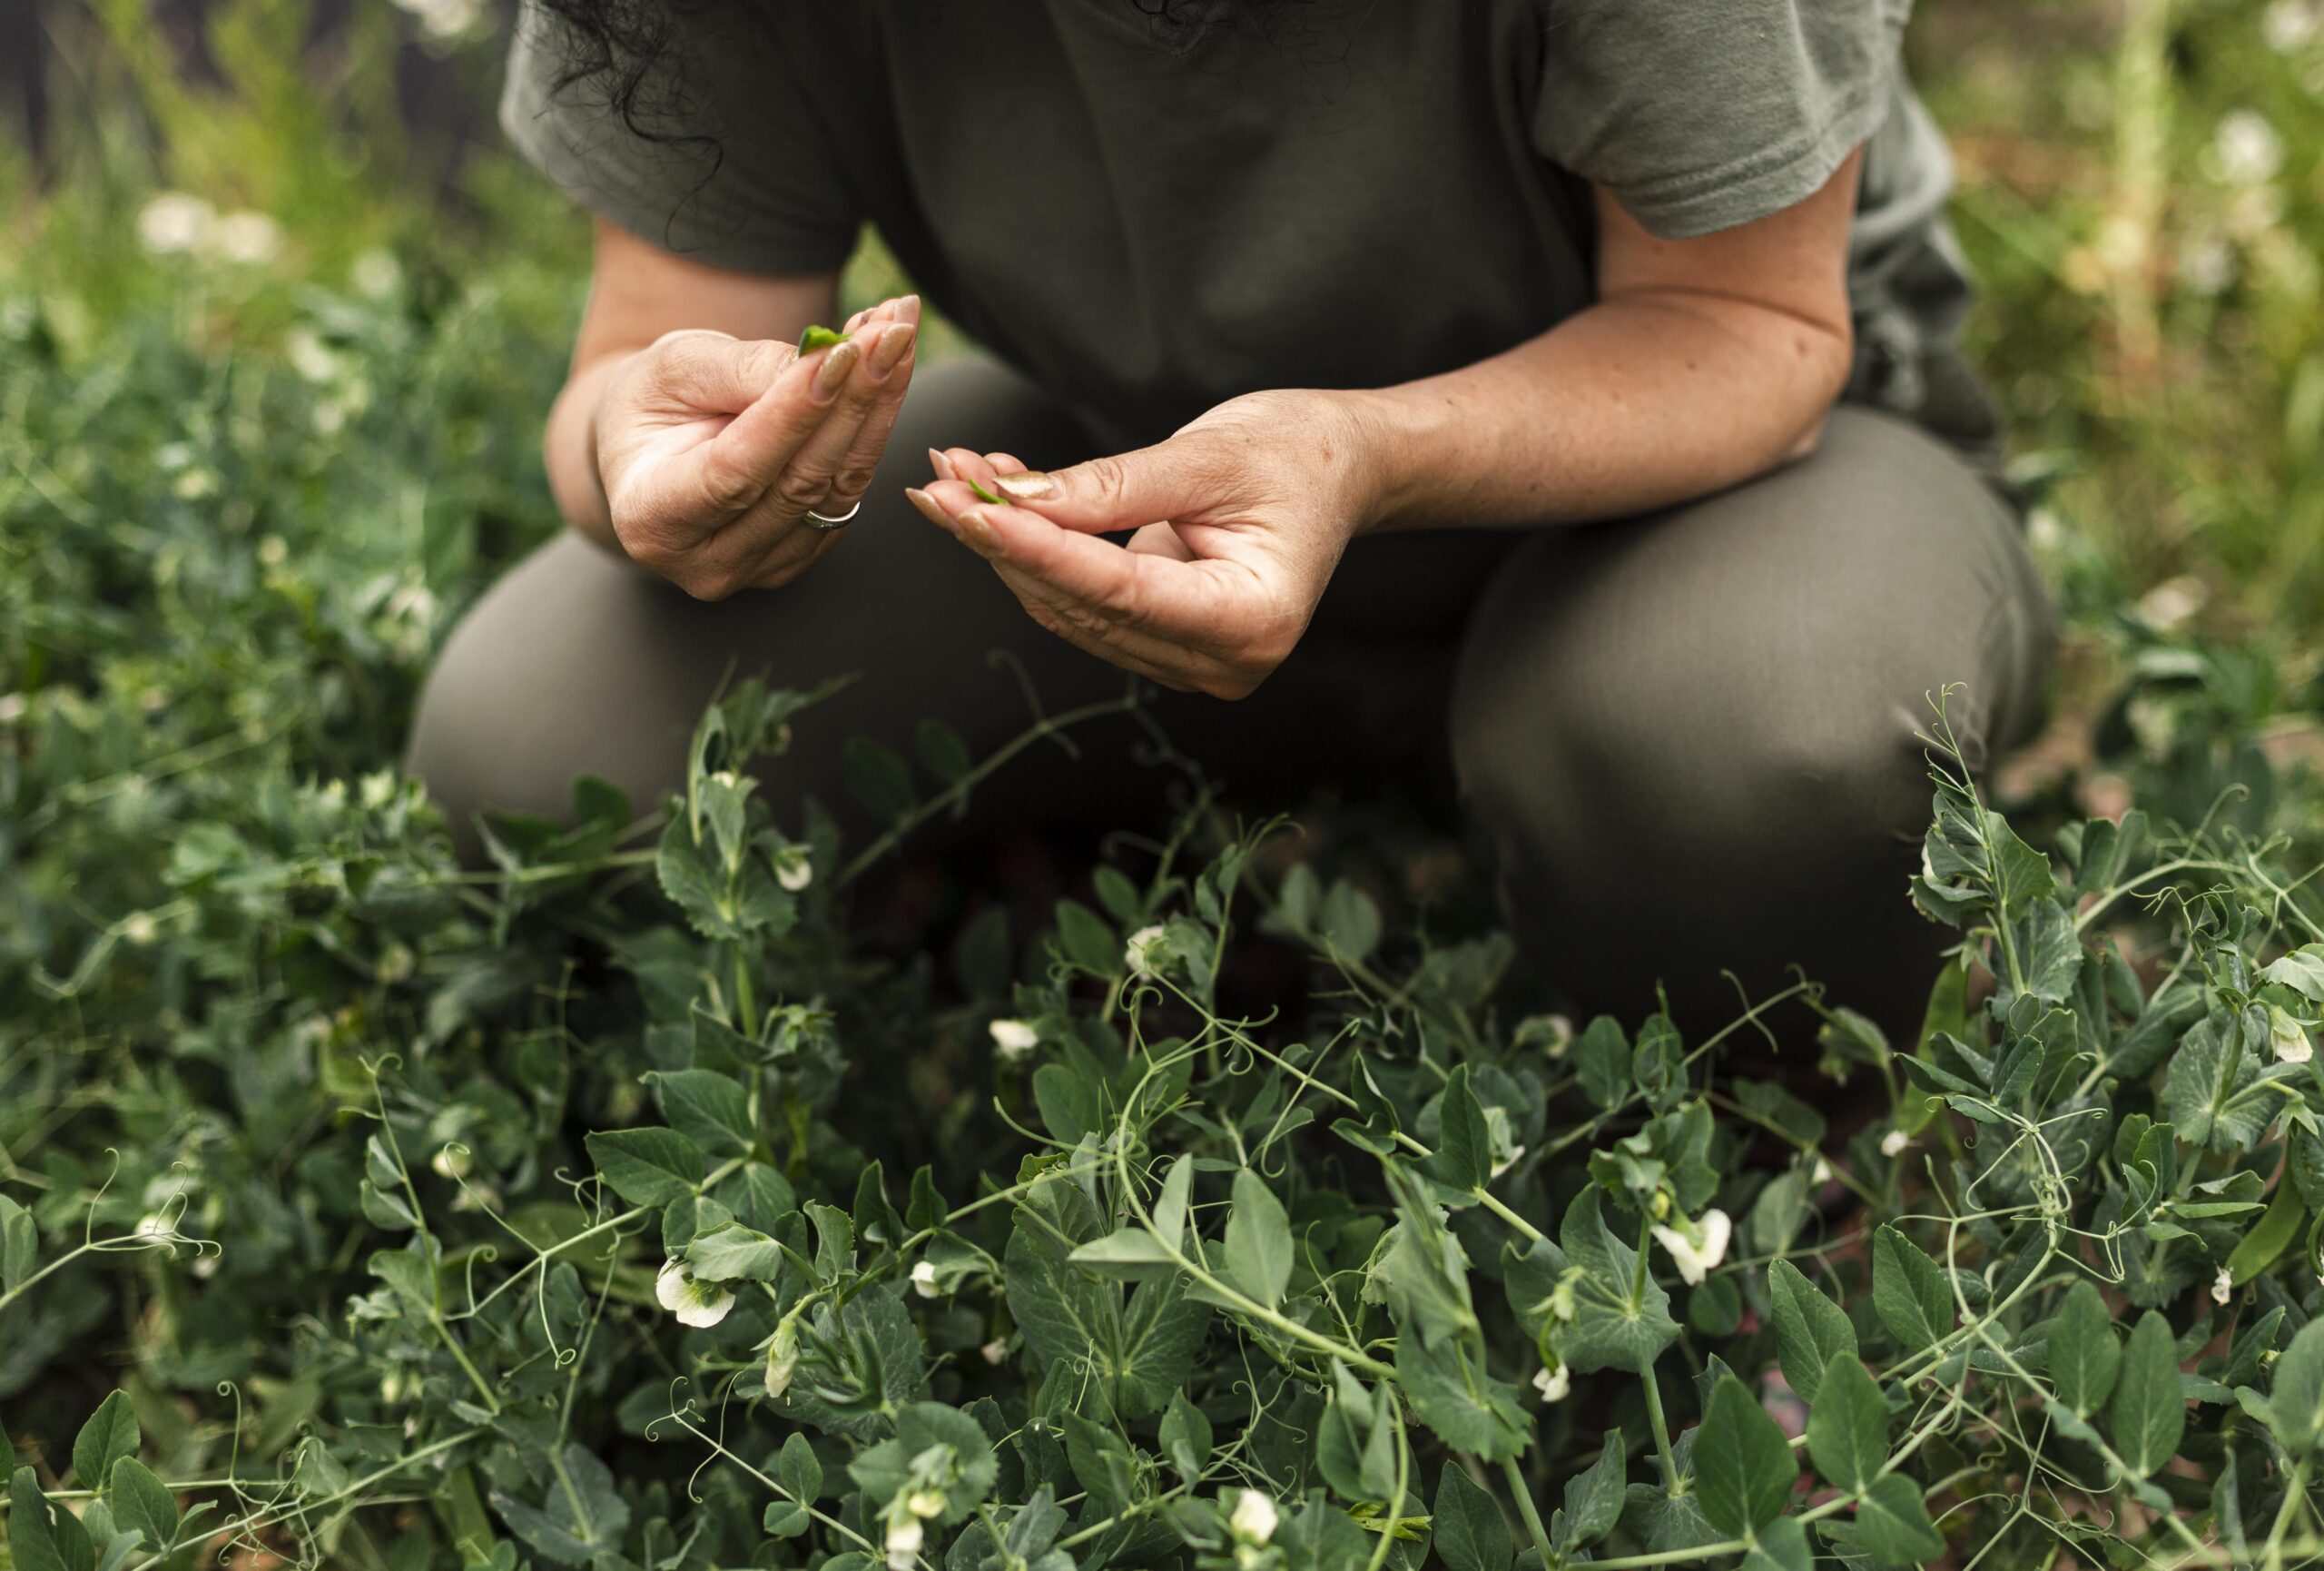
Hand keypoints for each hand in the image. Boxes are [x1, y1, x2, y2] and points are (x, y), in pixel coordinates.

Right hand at [593, 295, 920, 597]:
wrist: (656, 446)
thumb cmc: (653, 402)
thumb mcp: (675, 368)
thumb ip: (742, 370)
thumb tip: (824, 363)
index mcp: (652, 519)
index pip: (736, 472)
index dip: (793, 414)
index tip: (840, 352)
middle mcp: (708, 563)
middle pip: (799, 483)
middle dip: (853, 398)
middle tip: (891, 330)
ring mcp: (761, 569)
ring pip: (838, 488)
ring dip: (878, 406)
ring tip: (897, 333)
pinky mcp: (802, 555)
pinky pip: (851, 490)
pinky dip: (875, 425)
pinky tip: (886, 367)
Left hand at [905, 390, 1381, 697]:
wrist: (1339, 470)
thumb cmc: (1295, 455)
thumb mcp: (1207, 456)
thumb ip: (1111, 486)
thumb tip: (1012, 499)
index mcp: (1251, 622)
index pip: (1120, 592)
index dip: (1037, 550)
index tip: (968, 508)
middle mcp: (1220, 663)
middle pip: (1083, 608)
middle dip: (1005, 541)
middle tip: (940, 478)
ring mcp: (1189, 662)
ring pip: (1068, 610)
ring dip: (1006, 544)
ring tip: (959, 474)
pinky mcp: (1162, 644)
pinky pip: (1079, 602)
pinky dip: (1034, 549)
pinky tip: (996, 495)